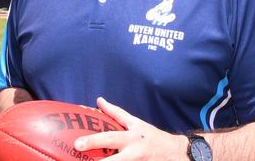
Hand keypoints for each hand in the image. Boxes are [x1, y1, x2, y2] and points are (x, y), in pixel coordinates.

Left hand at [73, 97, 187, 160]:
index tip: (77, 143)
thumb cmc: (151, 137)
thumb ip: (116, 113)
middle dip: (96, 154)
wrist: (176, 153)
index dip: (93, 138)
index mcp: (131, 136)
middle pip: (113, 154)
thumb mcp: (136, 123)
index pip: (110, 135)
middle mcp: (134, 151)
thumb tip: (99, 100)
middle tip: (80, 149)